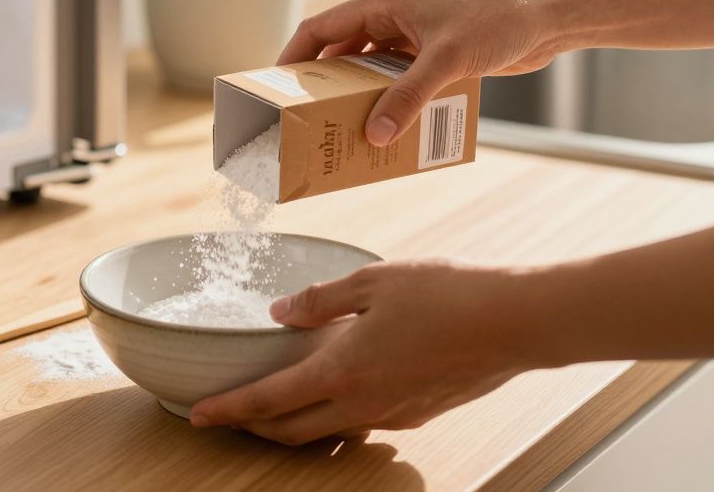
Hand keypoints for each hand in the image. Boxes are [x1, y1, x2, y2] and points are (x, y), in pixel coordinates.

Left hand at [188, 261, 532, 444]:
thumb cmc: (447, 295)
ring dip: (295, 425)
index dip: (227, 411)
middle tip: (228, 415)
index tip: (197, 414)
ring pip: (328, 432)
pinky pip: (363, 424)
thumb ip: (320, 299)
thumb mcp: (372, 281)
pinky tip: (340, 389)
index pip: (267, 402)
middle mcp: (361, 405)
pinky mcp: (419, 414)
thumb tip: (281, 312)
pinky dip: (337, 415)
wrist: (515, 323)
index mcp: (341, 371)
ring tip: (277, 403)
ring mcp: (392, 416)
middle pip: (291, 432)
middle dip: (252, 429)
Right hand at [278, 0, 566, 145]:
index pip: (320, 27)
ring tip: (343, 128)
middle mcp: (392, 15)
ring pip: (369, 68)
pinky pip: (398, 79)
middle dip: (323, 83)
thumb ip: (408, 97)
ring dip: (358, 95)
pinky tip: (388, 126)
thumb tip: (375, 134)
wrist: (546, 17)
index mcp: (383, 1)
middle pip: (340, 50)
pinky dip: (389, 100)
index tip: (275, 86)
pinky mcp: (433, 53)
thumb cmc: (498, 20)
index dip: (293, 56)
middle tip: (307, 117)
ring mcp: (412, 34)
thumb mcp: (447, 61)